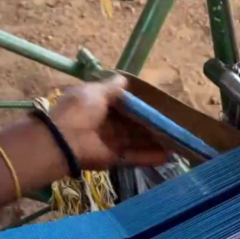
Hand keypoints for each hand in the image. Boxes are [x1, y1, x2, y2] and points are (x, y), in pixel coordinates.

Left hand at [49, 75, 167, 169]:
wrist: (64, 140)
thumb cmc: (79, 110)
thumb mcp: (95, 92)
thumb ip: (111, 87)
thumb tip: (124, 79)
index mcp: (98, 105)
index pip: (121, 105)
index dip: (137, 104)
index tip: (155, 103)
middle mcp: (105, 124)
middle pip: (132, 124)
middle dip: (150, 124)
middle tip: (171, 122)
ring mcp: (110, 143)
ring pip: (137, 141)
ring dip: (154, 141)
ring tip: (175, 140)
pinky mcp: (114, 159)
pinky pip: (135, 157)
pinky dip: (150, 157)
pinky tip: (168, 155)